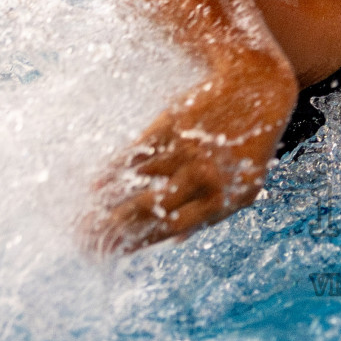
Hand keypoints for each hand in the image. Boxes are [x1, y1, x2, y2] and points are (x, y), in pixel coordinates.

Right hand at [82, 80, 287, 254]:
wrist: (258, 87)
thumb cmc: (250, 144)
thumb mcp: (245, 184)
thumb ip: (211, 212)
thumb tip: (175, 240)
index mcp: (223, 199)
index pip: (170, 227)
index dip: (136, 241)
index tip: (111, 253)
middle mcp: (202, 176)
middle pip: (148, 208)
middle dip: (112, 227)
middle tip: (84, 240)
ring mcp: (184, 149)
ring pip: (137, 182)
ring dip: (106, 203)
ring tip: (83, 220)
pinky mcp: (171, 125)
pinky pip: (136, 154)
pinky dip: (113, 171)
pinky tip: (95, 186)